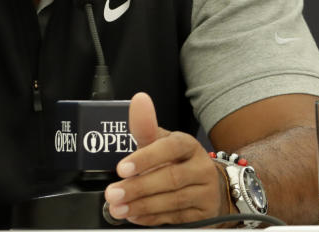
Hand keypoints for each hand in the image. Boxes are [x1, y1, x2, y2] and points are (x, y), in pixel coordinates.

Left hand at [104, 92, 227, 225]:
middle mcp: (200, 167)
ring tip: (118, 207)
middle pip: (170, 178)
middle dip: (137, 187)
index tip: (121, 168)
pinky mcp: (205, 214)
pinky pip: (177, 218)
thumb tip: (138, 100)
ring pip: (173, 200)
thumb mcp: (160, 142)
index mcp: (187, 145)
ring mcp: (205, 192)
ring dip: (141, 205)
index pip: (169, 148)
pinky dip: (152, 218)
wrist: (206, 184)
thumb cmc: (175, 160)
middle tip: (112, 194)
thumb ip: (145, 126)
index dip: (145, 158)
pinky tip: (134, 215)